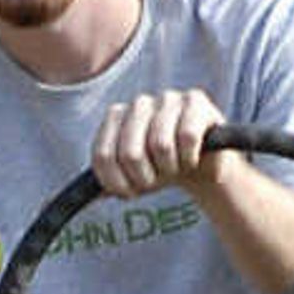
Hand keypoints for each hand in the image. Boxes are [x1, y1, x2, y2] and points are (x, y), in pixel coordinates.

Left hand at [91, 88, 229, 200]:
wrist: (200, 162)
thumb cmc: (159, 167)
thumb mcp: (131, 178)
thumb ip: (109, 183)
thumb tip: (94, 194)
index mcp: (116, 117)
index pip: (103, 155)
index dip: (116, 182)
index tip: (129, 193)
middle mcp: (139, 104)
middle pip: (130, 153)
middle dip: (144, 178)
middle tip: (155, 181)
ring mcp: (167, 99)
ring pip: (160, 145)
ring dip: (169, 168)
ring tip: (174, 168)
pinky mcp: (195, 101)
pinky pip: (187, 137)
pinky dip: (189, 158)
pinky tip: (191, 159)